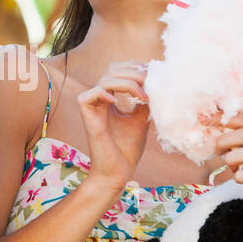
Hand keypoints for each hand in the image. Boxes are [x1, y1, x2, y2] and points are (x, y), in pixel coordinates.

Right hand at [77, 61, 150, 192]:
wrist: (118, 172)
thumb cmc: (127, 150)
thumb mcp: (141, 119)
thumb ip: (144, 100)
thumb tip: (155, 83)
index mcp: (110, 98)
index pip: (120, 71)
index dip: (137, 69)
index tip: (155, 77)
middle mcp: (99, 100)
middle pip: (112, 69)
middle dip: (134, 72)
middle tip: (151, 83)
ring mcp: (92, 107)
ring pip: (105, 79)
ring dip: (128, 82)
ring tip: (143, 96)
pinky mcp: (87, 117)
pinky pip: (90, 94)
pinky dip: (106, 92)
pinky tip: (120, 102)